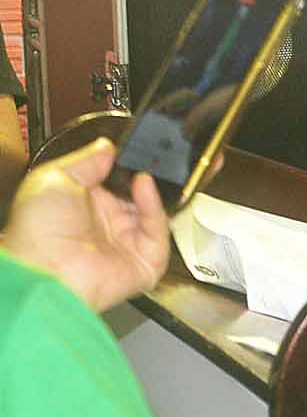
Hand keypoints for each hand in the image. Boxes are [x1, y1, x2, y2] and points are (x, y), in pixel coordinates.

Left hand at [0, 138, 169, 312]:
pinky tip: (144, 185)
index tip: (138, 147)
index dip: (128, 164)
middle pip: (140, 196)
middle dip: (149, 176)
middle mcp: (107, 225)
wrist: (45, 270)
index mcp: (85, 207)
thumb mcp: (54, 177)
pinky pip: (159, 230)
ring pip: (154, 212)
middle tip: (156, 157)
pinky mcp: (146, 261)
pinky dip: (155, 206)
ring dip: (154, 189)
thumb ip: (86, 160)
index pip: (117, 181)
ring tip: (147, 170)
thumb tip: (109, 146)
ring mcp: (127, 243)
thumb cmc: (38, 230)